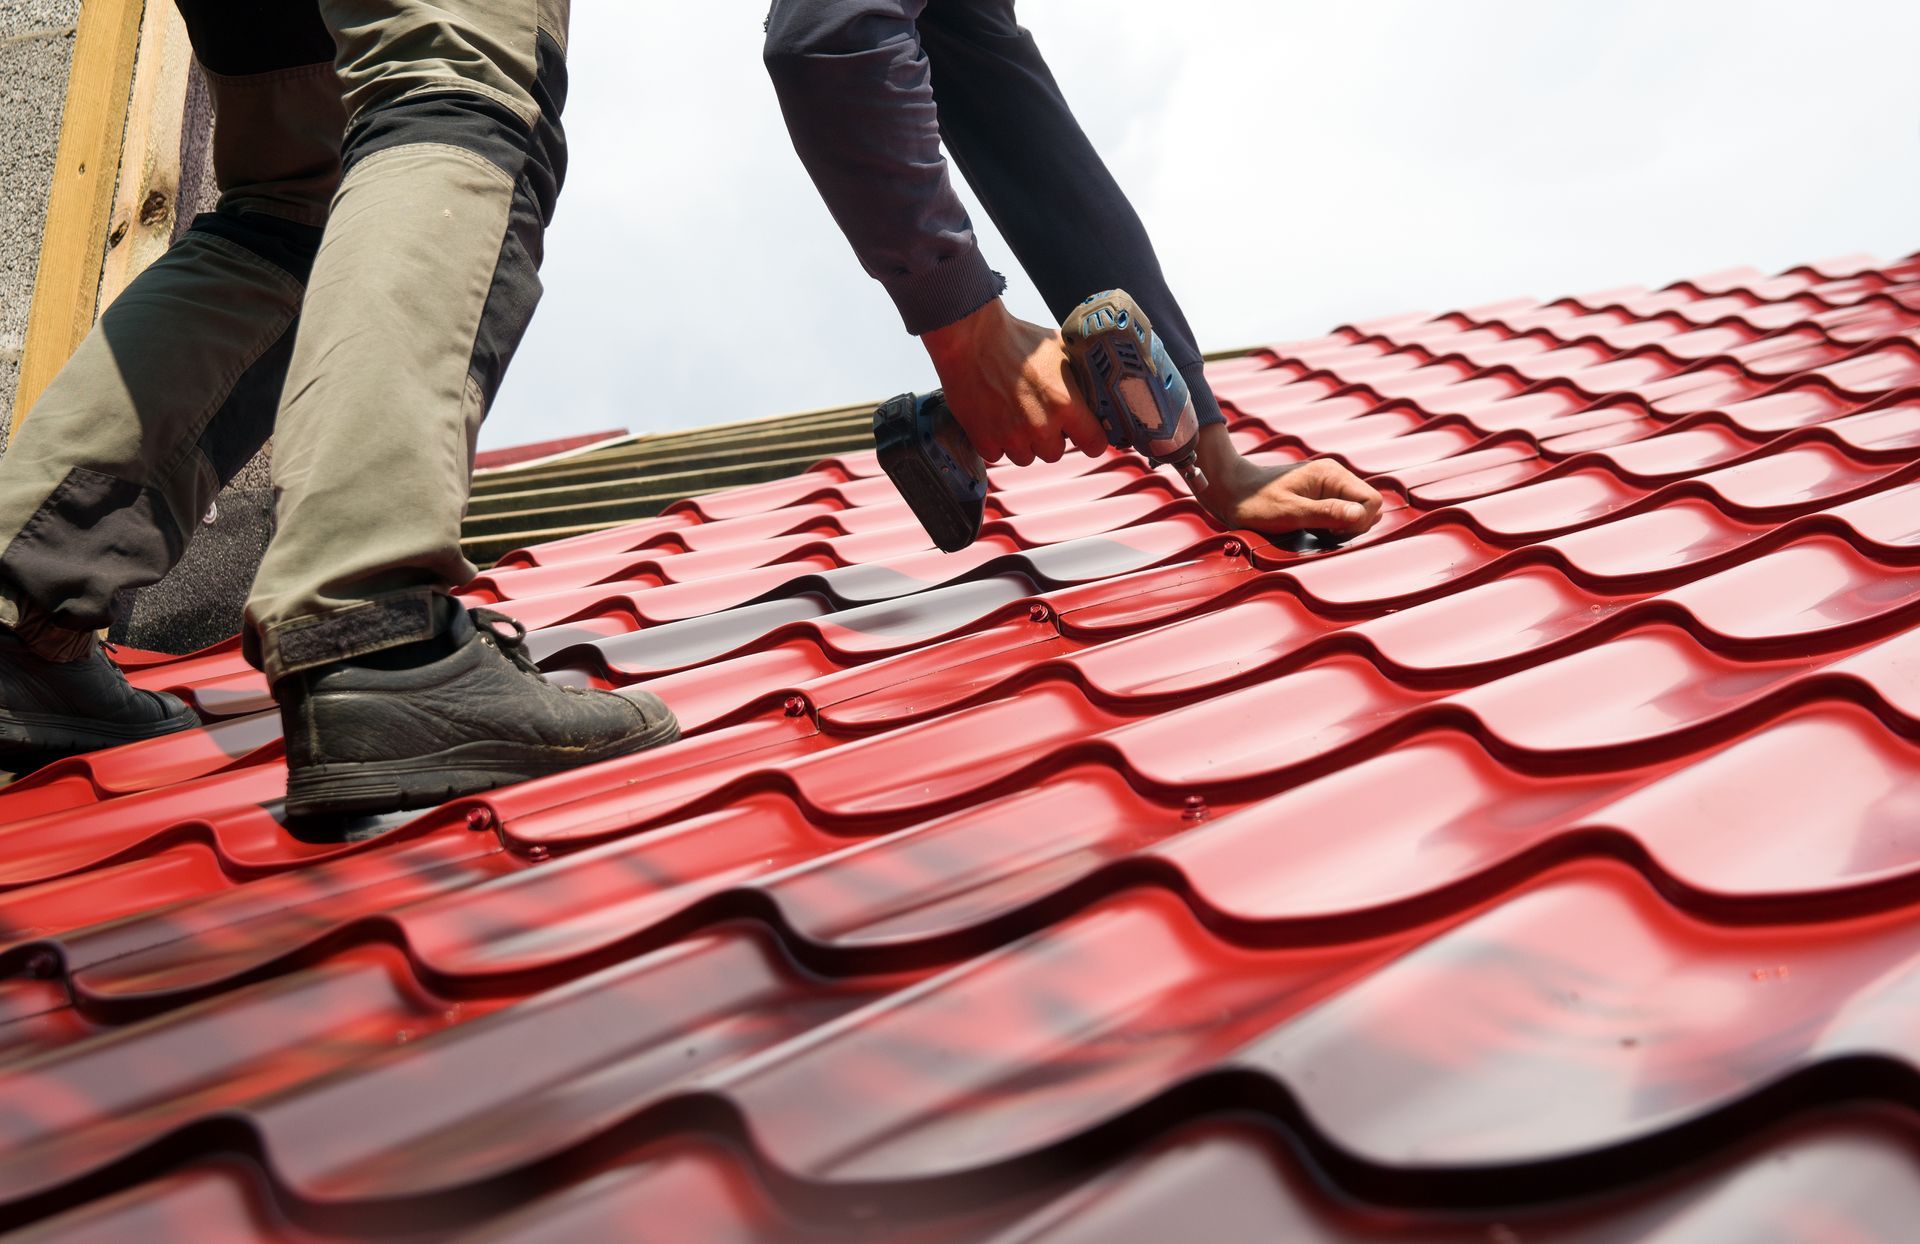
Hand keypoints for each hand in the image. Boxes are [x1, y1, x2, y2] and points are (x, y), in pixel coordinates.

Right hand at [921, 298, 1107, 465]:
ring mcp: (1011, 436)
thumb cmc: (1017, 340)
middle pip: (1055, 454)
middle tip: (1039, 416)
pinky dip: (995, 442)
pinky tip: (993, 419)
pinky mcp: (984, 439)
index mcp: (1065, 404)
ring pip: (1025, 457)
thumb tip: (1094, 383)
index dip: (1091, 440)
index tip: (1084, 434)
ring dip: (1022, 443)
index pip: (1094, 444)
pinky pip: (997, 455)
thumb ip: (1079, 374)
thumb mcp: (1061, 349)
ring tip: (1013, 415)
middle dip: (1050, 438)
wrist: (972, 338)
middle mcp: (1041, 426)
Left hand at [1193, 426, 1382, 534]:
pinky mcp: (1322, 495)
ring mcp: (1329, 486)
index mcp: (1331, 475)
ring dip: (1343, 527)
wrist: (1231, 490)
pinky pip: (1342, 513)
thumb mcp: (1289, 512)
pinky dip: (1334, 526)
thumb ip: (1326, 513)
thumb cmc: (1255, 502)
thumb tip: (1360, 515)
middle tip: (1322, 533)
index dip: (1358, 522)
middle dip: (1352, 526)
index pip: (1371, 501)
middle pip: (1368, 507)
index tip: (1331, 531)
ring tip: (1316, 530)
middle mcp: (1335, 476)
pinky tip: (1315, 529)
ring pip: (1356, 512)